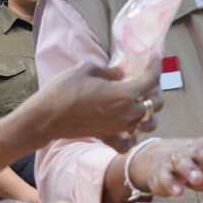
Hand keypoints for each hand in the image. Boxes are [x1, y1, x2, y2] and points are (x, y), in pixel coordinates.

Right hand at [23, 63, 161, 151]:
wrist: (46, 117)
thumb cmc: (64, 89)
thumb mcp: (86, 69)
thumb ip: (108, 71)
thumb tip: (120, 72)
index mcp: (124, 94)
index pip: (152, 80)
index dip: (155, 67)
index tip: (154, 58)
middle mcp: (127, 113)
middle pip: (156, 104)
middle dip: (155, 91)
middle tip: (145, 80)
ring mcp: (119, 128)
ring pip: (148, 124)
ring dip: (149, 114)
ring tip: (140, 103)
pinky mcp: (108, 138)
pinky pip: (128, 143)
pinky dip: (132, 137)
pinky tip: (127, 128)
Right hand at [126, 136, 202, 201]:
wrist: (152, 160)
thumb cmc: (193, 166)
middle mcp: (193, 151)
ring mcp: (176, 161)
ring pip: (183, 162)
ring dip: (191, 170)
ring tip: (198, 179)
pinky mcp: (161, 173)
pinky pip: (166, 177)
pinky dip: (171, 184)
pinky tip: (177, 191)